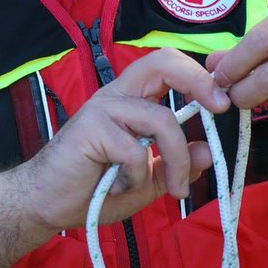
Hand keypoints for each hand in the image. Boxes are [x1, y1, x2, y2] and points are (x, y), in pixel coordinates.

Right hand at [16, 48, 230, 234]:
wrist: (44, 204)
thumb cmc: (91, 190)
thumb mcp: (145, 180)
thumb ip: (173, 165)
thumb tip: (207, 152)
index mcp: (131, 101)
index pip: (167, 67)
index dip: (199, 76)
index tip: (223, 102)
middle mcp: (117, 96)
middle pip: (162, 62)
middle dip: (198, 81)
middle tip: (219, 108)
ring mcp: (102, 108)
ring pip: (161, 120)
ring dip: (177, 160)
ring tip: (174, 189)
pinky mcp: (91, 128)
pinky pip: (135, 150)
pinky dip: (138, 175)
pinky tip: (120, 186)